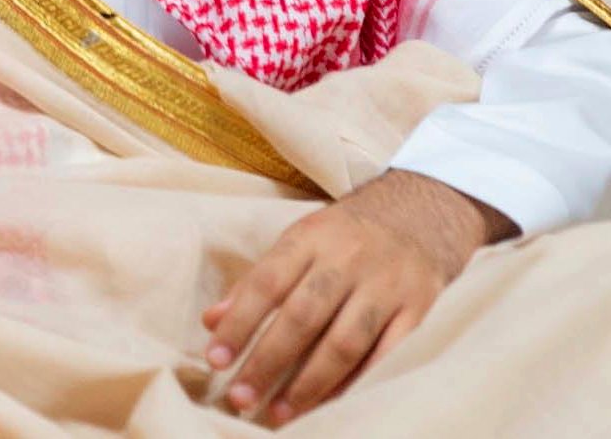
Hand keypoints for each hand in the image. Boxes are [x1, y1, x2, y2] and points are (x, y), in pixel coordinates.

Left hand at [203, 169, 516, 424]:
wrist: (418, 215)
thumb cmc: (342, 236)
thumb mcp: (297, 241)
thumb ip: (256, 280)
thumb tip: (212, 321)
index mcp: (309, 238)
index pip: (267, 282)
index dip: (239, 322)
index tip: (215, 358)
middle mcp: (346, 260)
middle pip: (302, 316)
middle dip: (268, 360)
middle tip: (240, 396)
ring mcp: (385, 287)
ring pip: (344, 343)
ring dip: (308, 384)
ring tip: (278, 414)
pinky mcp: (417, 312)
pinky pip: (385, 358)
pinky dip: (355, 386)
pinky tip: (328, 407)